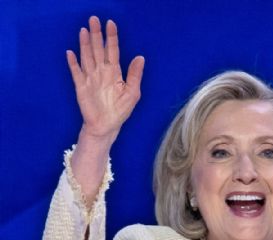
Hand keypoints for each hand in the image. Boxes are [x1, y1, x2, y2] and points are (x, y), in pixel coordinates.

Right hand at [66, 16, 143, 146]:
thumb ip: (135, 75)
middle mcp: (102, 72)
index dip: (112, 37)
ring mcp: (90, 78)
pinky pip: (76, 72)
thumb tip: (140, 57)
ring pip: (87, 57)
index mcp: (115, 73)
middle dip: (96, 34)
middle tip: (94, 19)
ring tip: (83, 30)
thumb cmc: (120, 111)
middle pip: (98, 49)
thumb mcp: (132, 94)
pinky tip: (70, 53)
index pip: (113, 51)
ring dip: (84, 44)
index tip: (110, 24)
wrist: (106, 127)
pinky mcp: (80, 87)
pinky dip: (73, 63)